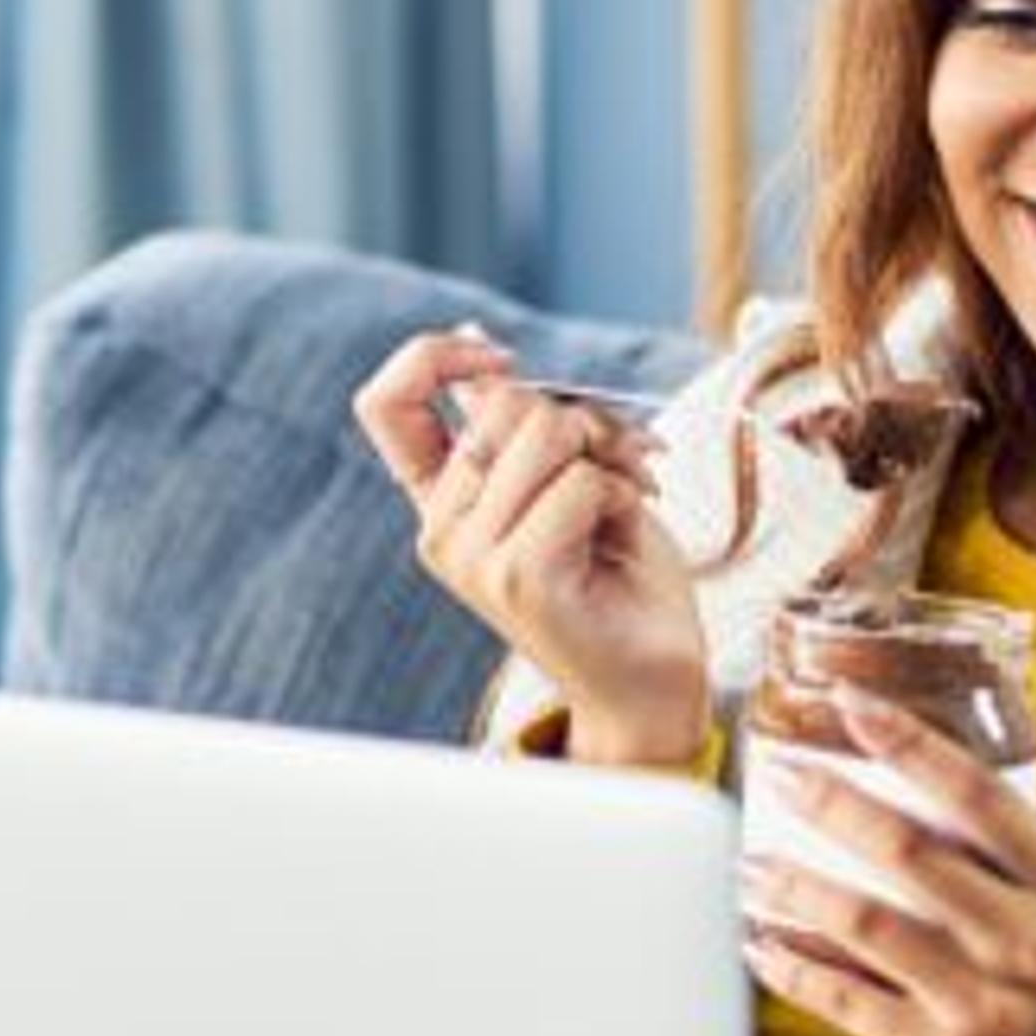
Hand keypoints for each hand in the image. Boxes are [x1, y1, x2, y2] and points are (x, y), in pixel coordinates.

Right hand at [351, 324, 709, 764]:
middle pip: (505, 403)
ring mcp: (473, 557)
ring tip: (628, 500)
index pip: (384, 403)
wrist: (651, 682)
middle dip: (584, 416)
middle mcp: (441, 530)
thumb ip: (519, 428)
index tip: (500, 360)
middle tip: (624, 461)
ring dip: (611, 454)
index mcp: (441, 503)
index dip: (433, 356)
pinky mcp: (518, 577)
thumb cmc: (617, 580)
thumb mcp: (565, 481)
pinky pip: (581, 483)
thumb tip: (481, 353)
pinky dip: (623, 495)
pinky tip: (623, 537)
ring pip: (549, 433)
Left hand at [741, 686, 1035, 1035]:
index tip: (852, 704)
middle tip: (782, 775)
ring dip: (796, 885)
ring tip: (749, 861)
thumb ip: (994, 839)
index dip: (912, 744)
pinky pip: (844, 999)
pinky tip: (757, 940)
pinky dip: (792, 966)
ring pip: (866, 924)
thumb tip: (888, 753)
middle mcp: (1026, 944)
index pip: (979, 797)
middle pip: (910, 853)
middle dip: (833, 804)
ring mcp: (980, 1004)